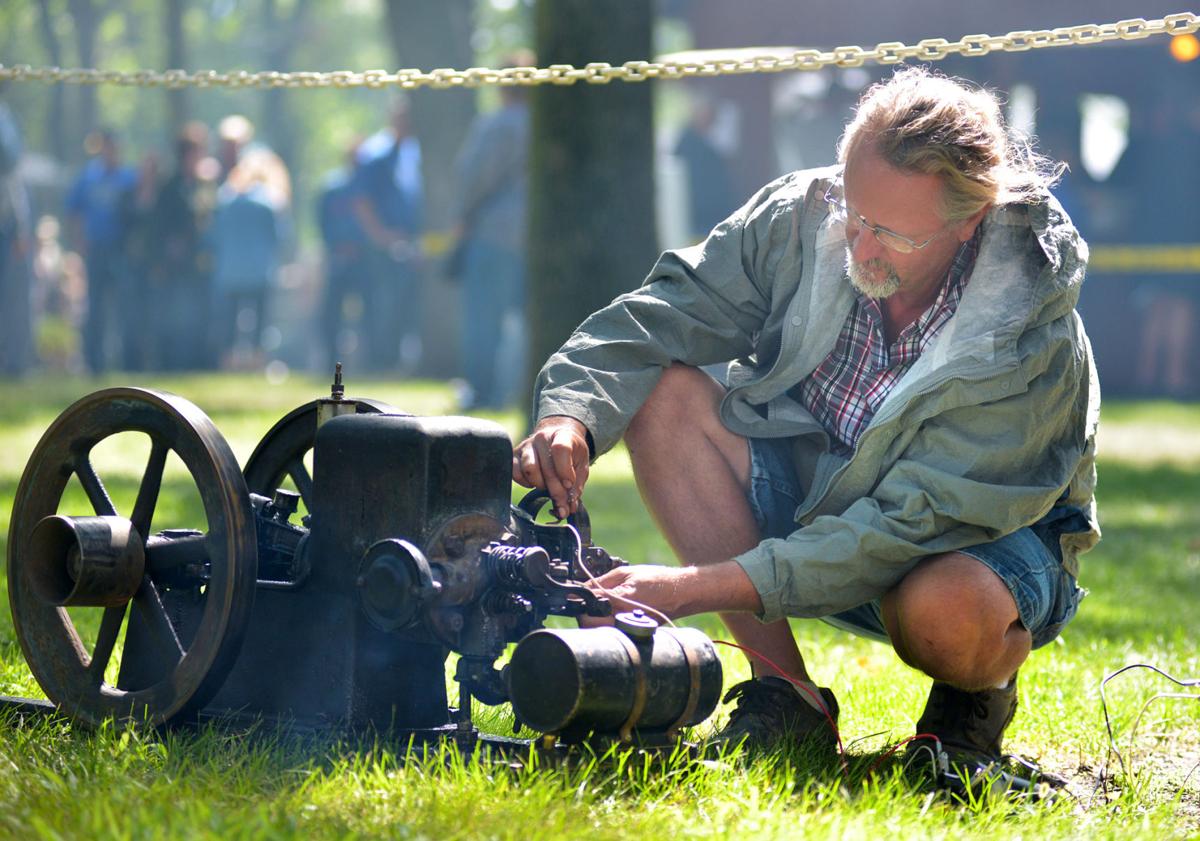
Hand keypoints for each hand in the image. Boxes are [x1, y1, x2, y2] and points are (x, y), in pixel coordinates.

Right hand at [512, 416, 589, 518]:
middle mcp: (542, 438)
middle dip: (556, 491)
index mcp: (562, 436)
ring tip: (548, 487)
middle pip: (546, 467)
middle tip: (562, 506)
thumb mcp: (581, 466)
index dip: (564, 470)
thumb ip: (577, 486)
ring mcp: (526, 445)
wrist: (556, 438)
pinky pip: (516, 473)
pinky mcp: (514, 455)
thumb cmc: (571, 454)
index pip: (561, 449)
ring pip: (529, 469)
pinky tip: (534, 483)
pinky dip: (525, 483)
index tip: (569, 485)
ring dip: (540, 485)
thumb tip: (570, 507)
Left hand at [581, 561, 761, 626]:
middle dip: (585, 617)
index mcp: (619, 601)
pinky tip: (614, 615)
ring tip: (601, 609)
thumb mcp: (624, 573)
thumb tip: (581, 588)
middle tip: (587, 605)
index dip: (578, 606)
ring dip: (595, 623)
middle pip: (590, 628)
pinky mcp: (634, 634)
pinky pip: (613, 633)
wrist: (682, 592)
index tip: (578, 599)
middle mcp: (623, 619)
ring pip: (601, 633)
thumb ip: (600, 582)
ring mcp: (629, 629)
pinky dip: (608, 626)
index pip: (587, 613)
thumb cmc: (656, 580)